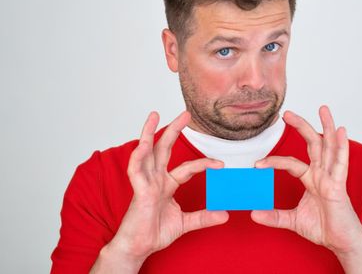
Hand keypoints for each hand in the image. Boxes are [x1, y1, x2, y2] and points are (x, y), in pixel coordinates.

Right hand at [92, 111, 228, 271]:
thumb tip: (224, 214)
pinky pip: (136, 171)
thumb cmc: (154, 233)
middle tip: (186, 114)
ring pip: (146, 152)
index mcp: (166, 184)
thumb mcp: (185, 222)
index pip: (187, 168)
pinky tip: (143, 145)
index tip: (220, 164)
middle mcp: (155, 179)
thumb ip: (204, 217)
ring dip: (148, 133)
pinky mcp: (139, 191)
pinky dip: (139, 157)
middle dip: (173, 130)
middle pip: (163, 149)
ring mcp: (146, 183)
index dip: (203, 163)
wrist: (139, 248)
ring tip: (154, 115)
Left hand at [251, 106, 361, 254]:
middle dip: (301, 126)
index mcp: (312, 179)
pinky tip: (341, 131)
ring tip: (323, 109)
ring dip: (326, 127)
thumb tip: (253, 214)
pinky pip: (340, 163)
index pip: (291, 163)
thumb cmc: (324, 229)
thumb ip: (274, 216)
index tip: (257, 164)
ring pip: (329, 147)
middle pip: (313, 144)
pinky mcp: (339, 186)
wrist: (342, 243)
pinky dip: (341, 147)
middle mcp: (322, 174)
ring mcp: (332, 178)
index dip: (274, 161)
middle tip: (287, 113)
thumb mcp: (293, 221)